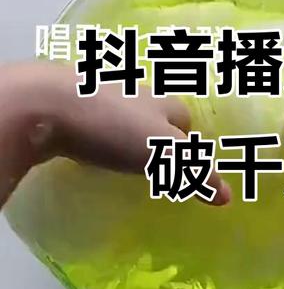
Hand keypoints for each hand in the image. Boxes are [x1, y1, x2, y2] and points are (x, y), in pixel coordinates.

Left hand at [0, 62, 230, 206]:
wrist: (49, 105)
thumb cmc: (114, 127)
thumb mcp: (164, 155)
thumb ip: (195, 174)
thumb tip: (228, 196)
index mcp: (160, 102)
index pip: (183, 116)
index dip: (187, 136)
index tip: (184, 157)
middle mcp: (133, 92)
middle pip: (153, 111)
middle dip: (156, 130)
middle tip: (154, 157)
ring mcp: (99, 94)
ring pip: (121, 112)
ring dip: (124, 129)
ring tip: (121, 154)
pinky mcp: (70, 102)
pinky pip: (91, 117)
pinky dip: (95, 132)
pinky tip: (88, 147)